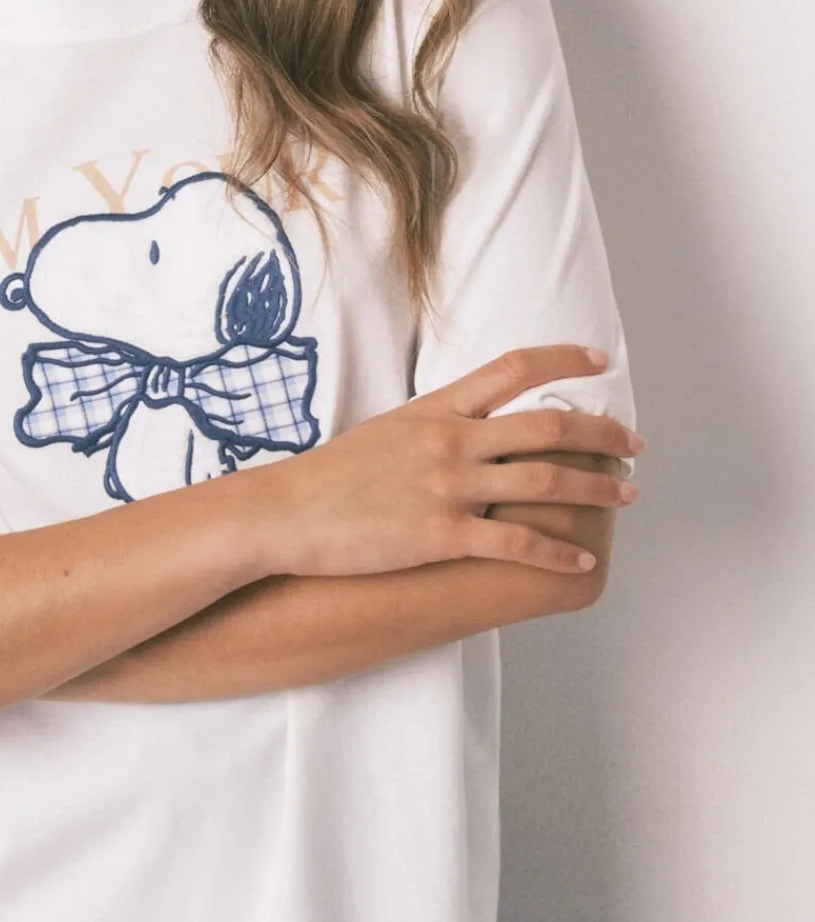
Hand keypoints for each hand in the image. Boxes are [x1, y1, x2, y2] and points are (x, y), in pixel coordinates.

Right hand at [257, 345, 642, 579]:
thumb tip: (470, 421)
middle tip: (636, 444)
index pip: (514, 368)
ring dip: (596, 489)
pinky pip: (516, 542)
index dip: (564, 360)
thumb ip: (435, 423)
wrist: (286, 512)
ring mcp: (448, 487)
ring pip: (545, 481)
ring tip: (627, 496)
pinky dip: (556, 552)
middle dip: (602, 435)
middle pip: (547, 426)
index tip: (601, 362)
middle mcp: (451, 440)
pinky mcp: (442, 535)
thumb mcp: (386, 430)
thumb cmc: (330, 476)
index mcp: (437, 408)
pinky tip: (581, 561)